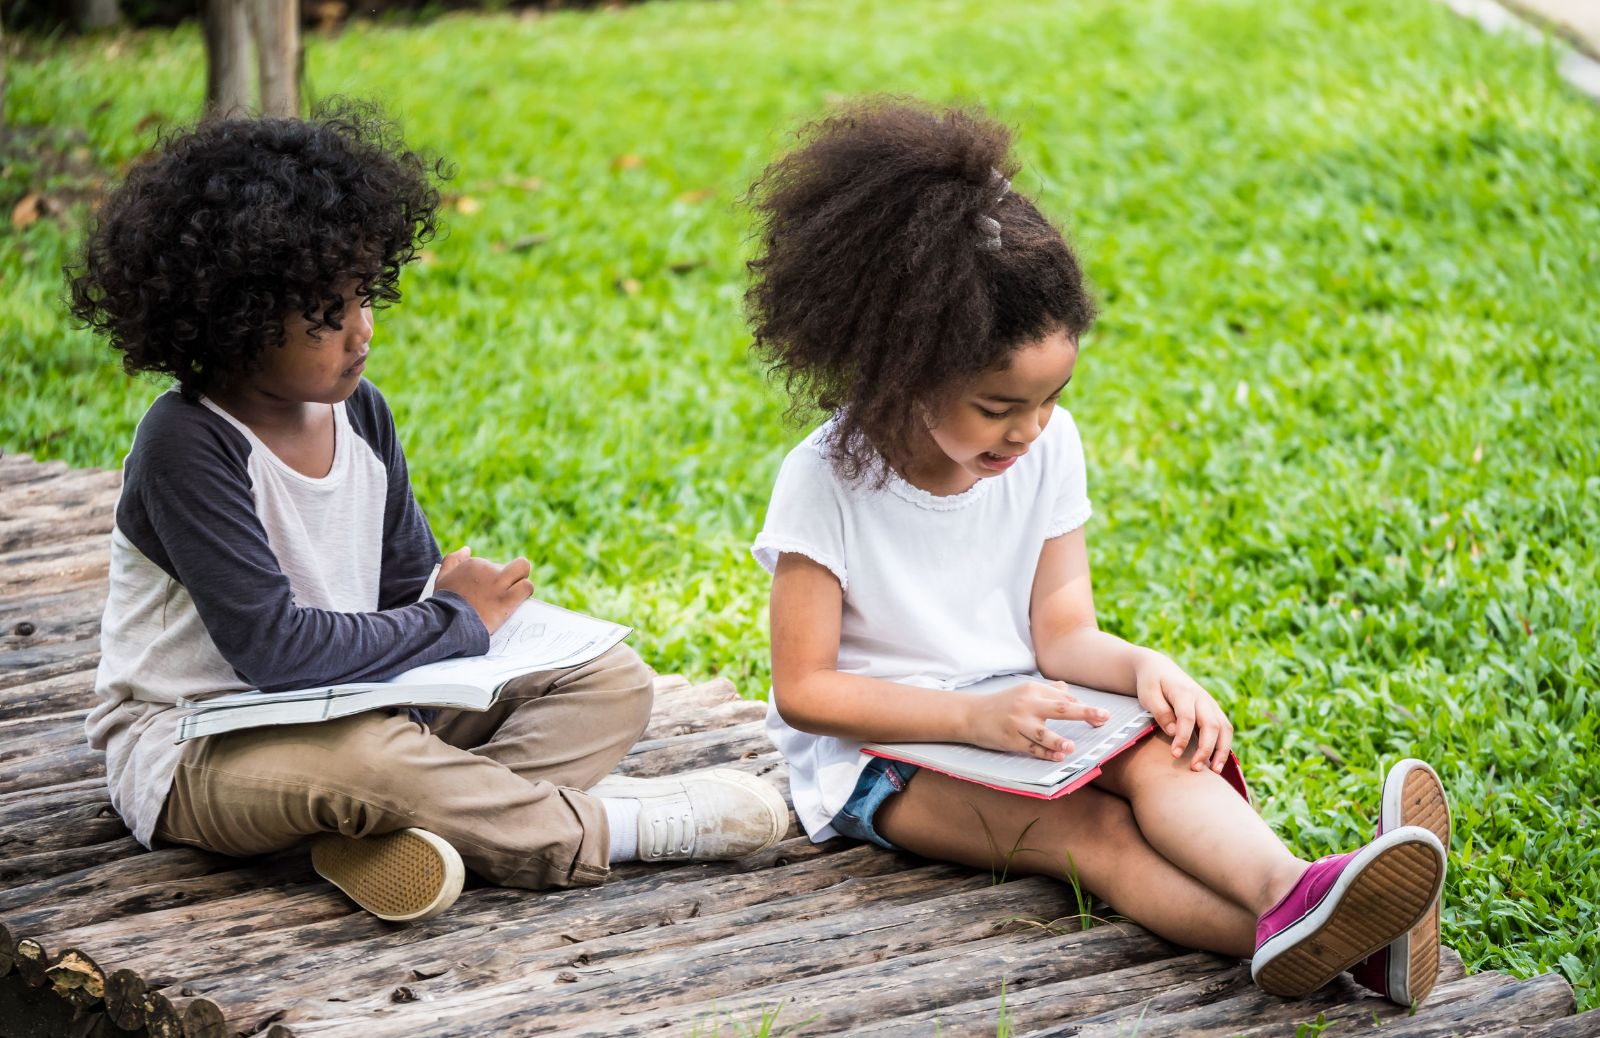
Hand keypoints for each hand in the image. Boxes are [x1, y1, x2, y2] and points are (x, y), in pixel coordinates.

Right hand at [434, 549, 532, 633]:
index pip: (494, 566)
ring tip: (516, 596)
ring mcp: (498, 583)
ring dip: (523, 583)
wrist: (446, 623)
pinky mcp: (506, 599)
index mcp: (474, 564)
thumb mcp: (441, 578)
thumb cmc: (442, 604)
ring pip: (523, 570)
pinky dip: (525, 593)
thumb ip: (452, 560)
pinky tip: (518, 602)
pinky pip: (526, 587)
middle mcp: (488, 569)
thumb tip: (466, 549)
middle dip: (515, 575)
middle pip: (515, 565)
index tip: (487, 594)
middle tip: (510, 590)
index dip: (493, 581)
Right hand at [964, 680, 1109, 761]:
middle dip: (1084, 712)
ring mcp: (1018, 723)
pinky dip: (1045, 753)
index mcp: (1032, 690)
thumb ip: (1047, 690)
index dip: (1084, 707)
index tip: (1101, 716)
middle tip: (1103, 717)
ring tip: (1071, 747)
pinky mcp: (1010, 739)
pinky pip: (1031, 748)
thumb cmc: (1001, 704)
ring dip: (1058, 740)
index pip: (1063, 697)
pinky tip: (1057, 757)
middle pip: (1059, 708)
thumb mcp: (1022, 691)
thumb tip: (1067, 690)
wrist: (971, 714)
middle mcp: (1026, 704)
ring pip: (1042, 733)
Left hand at [1134, 653, 1233, 773]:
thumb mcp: (1148, 694)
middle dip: (1205, 749)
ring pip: (1224, 728)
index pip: (1187, 717)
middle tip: (1195, 769)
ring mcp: (1210, 704)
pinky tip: (1218, 763)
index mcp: (1184, 691)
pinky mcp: (1214, 710)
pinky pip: (1225, 729)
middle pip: (1211, 725)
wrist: (1160, 668)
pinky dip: (1225, 746)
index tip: (1175, 755)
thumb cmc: (1151, 683)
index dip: (1183, 738)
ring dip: (1221, 750)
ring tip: (1214, 771)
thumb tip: (1173, 732)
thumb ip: (1160, 711)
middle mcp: (1202, 698)